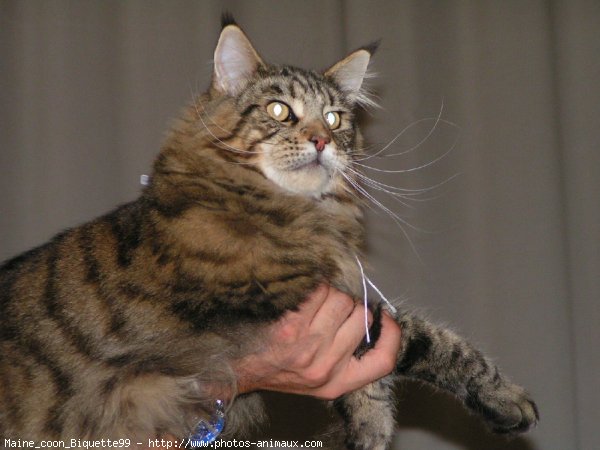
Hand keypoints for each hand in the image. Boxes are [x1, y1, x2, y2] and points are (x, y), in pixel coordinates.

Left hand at [234, 284, 401, 399]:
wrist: (237, 368)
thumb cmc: (278, 367)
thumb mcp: (318, 376)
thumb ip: (344, 355)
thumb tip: (368, 317)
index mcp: (338, 382)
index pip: (382, 361)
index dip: (392, 335)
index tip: (388, 317)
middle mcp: (325, 366)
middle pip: (360, 316)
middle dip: (349, 304)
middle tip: (329, 309)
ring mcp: (308, 345)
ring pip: (340, 299)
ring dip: (330, 293)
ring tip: (312, 304)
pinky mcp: (290, 326)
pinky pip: (317, 291)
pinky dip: (312, 287)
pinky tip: (300, 296)